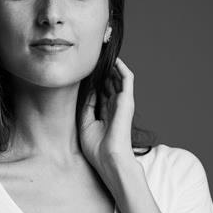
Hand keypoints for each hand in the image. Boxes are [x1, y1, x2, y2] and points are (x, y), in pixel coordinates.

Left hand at [79, 57, 137, 174]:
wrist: (108, 158)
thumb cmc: (97, 148)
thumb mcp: (85, 123)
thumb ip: (87, 106)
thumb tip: (86, 89)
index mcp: (105, 114)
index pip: (100, 92)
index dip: (94, 81)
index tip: (84, 70)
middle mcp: (115, 107)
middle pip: (109, 83)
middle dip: (102, 71)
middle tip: (94, 58)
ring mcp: (122, 103)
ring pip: (118, 79)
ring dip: (111, 67)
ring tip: (103, 54)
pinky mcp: (127, 100)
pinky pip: (127, 79)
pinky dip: (122, 68)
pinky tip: (114, 59)